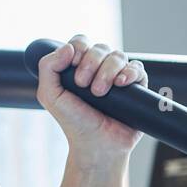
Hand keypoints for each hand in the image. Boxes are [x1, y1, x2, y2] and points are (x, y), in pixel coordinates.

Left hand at [34, 35, 146, 156]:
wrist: (97, 145)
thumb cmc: (74, 122)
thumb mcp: (50, 95)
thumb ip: (48, 67)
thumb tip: (68, 47)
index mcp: (78, 67)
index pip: (81, 42)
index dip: (79, 49)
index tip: (74, 67)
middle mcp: (99, 69)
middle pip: (100, 47)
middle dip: (91, 63)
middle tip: (85, 85)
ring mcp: (118, 76)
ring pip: (119, 56)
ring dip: (108, 71)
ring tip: (100, 92)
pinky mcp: (136, 86)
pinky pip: (138, 68)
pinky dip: (130, 73)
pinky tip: (121, 84)